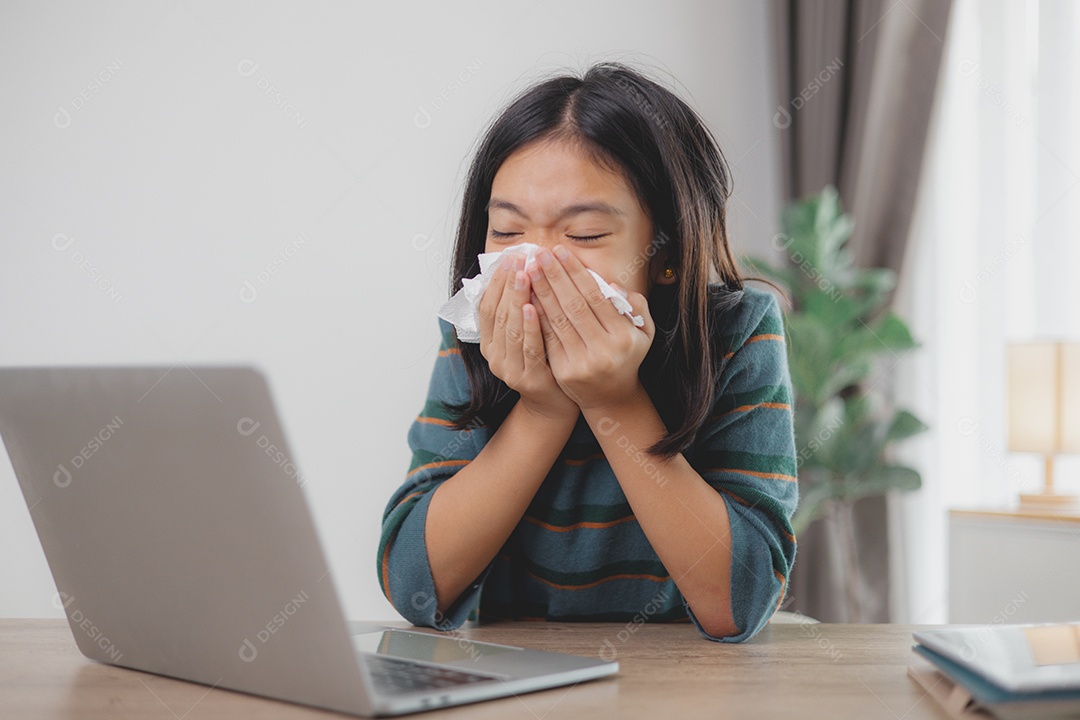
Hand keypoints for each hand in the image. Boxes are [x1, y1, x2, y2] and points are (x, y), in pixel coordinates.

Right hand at [478, 253, 578, 419]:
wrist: (554, 403)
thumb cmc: (544, 361)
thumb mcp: (528, 332)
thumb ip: (521, 308)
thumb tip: (524, 268)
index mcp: (489, 342)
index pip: (487, 305)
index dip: (496, 281)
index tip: (509, 257)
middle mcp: (493, 355)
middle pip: (497, 313)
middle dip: (507, 284)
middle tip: (518, 260)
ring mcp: (508, 369)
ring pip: (509, 328)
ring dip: (516, 299)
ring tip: (524, 275)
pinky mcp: (527, 379)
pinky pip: (528, 347)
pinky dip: (529, 326)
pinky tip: (533, 307)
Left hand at [525, 246, 654, 411]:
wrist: (611, 397)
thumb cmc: (627, 355)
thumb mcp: (644, 331)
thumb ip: (635, 305)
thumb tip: (612, 285)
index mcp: (624, 336)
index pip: (595, 297)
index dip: (575, 273)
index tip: (560, 252)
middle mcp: (603, 350)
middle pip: (573, 306)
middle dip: (554, 277)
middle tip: (539, 254)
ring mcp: (581, 362)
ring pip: (557, 320)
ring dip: (541, 292)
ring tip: (529, 269)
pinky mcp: (563, 371)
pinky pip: (547, 337)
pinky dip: (536, 315)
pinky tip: (526, 296)